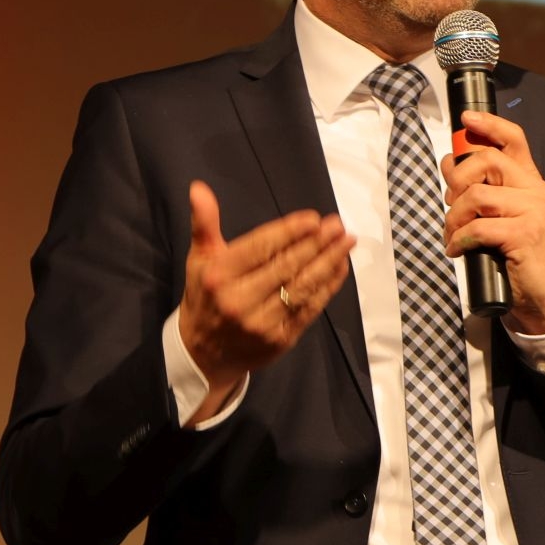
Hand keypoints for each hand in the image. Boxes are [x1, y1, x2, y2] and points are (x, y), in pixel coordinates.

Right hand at [176, 180, 353, 421]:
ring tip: (346, 242)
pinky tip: (340, 268)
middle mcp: (239, 300)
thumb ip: (204, 224)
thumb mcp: (198, 260)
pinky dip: (328, 287)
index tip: (313, 219)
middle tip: (338, 225)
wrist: (203, 355)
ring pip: (302, 287)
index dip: (289, 232)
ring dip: (329, 262)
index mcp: (219, 276)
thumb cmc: (205, 298)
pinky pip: (310, 308)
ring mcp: (262, 322)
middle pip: (286, 266)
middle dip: (316, 244)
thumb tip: (199, 188)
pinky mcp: (281, 339)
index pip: (260, 248)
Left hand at [440, 111, 544, 334]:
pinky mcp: (525, 234)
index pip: (514, 140)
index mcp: (529, 181)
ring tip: (452, 235)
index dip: (489, 125)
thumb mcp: (498, 216)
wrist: (541, 294)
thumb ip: (479, 189)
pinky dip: (460, 239)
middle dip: (457, 181)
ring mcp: (534, 211)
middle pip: (487, 161)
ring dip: (454, 218)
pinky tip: (458, 250)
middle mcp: (535, 190)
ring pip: (477, 196)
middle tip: (450, 205)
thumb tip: (449, 163)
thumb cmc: (516, 255)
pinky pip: (479, 227)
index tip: (466, 120)